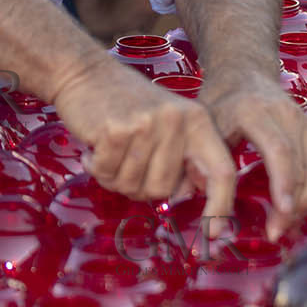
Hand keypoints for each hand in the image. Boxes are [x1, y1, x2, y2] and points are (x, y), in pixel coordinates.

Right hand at [52, 58, 236, 225]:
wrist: (84, 73)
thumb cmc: (126, 106)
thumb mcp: (167, 124)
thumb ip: (182, 157)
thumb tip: (188, 194)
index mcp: (198, 122)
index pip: (222, 171)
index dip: (221, 206)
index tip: (213, 233)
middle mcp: (178, 122)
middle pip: (164, 189)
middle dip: (139, 186)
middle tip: (125, 161)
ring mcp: (147, 125)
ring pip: (133, 185)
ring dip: (113, 176)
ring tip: (109, 148)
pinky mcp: (116, 129)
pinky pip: (106, 173)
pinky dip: (95, 166)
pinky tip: (94, 144)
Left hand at [199, 72, 306, 239]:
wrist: (243, 73)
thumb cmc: (220, 102)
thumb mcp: (205, 123)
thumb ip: (201, 158)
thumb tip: (193, 198)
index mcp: (255, 112)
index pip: (278, 149)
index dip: (283, 182)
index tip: (282, 211)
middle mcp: (286, 114)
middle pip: (303, 162)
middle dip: (295, 202)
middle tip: (278, 231)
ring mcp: (305, 120)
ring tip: (292, 224)